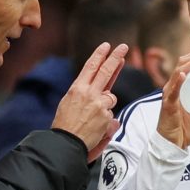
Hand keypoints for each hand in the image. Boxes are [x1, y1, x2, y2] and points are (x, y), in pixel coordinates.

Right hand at [52, 42, 127, 161]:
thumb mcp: (69, 103)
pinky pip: (111, 115)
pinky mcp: (106, 117)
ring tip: (92, 117)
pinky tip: (95, 127)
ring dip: (106, 105)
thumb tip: (107, 91)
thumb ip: (86, 93)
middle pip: (106, 71)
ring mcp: (99, 104)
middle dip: (116, 57)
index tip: (106, 46)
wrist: (65, 143)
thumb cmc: (66, 124)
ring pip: (111, 97)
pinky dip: (106, 121)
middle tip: (123, 47)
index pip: (90, 67)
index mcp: (77, 88)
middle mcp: (89, 93)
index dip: (100, 55)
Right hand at [156, 51, 189, 149]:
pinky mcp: (168, 106)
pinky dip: (178, 82)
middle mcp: (172, 88)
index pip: (184, 64)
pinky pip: (172, 92)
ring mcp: (169, 96)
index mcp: (179, 87)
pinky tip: (183, 75)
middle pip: (181, 64)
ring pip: (178, 73)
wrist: (175, 145)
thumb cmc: (186, 129)